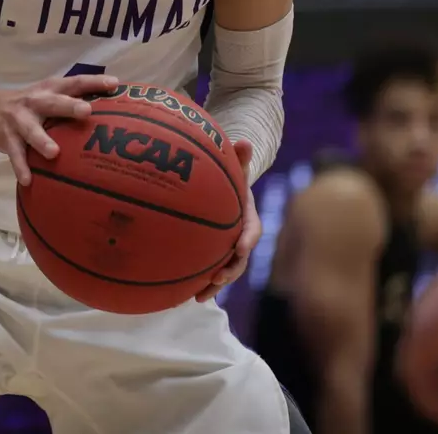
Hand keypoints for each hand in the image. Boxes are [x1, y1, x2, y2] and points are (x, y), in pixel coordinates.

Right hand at [0, 74, 120, 185]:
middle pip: (53, 102)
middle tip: (87, 112)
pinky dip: (21, 167)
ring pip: (31, 129)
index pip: (75, 82)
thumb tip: (113, 115)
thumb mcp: (48, 98)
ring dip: (42, 140)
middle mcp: (35, 101)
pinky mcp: (6, 137)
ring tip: (55, 153)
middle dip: (69, 106)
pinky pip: (15, 154)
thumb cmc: (29, 106)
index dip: (94, 82)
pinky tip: (29, 180)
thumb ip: (72, 103)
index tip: (115, 84)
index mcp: (50, 90)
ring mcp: (19, 119)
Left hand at [196, 139, 258, 300]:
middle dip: (231, 270)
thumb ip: (239, 157)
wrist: (226, 192)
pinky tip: (184, 294)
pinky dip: (200, 283)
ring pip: (225, 271)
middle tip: (218, 277)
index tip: (242, 247)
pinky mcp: (214, 255)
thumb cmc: (229, 178)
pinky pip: (209, 271)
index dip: (248, 239)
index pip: (253, 230)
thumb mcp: (235, 167)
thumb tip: (244, 141)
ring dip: (215, 285)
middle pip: (240, 259)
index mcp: (248, 218)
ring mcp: (228, 249)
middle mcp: (240, 237)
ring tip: (199, 296)